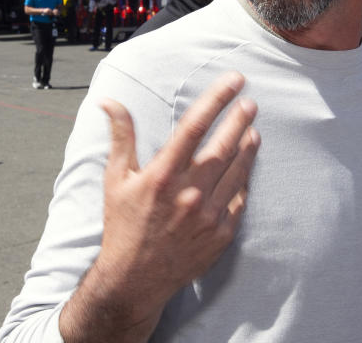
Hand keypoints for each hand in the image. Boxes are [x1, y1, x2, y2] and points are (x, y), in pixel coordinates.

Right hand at [78, 72, 259, 334]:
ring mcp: (208, 215)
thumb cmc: (123, 225)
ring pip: (237, 171)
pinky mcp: (221, 234)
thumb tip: (108, 101)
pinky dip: (244, 179)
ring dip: (248, 147)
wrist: (135, 279)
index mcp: (162, 175)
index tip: (233, 81)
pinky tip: (246, 166)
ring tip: (253, 130)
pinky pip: (240, 199)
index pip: (194, 126)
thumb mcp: (116, 179)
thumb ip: (121, 136)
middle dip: (239, 120)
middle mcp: (188, 193)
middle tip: (250, 102)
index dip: (216, 99)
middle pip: (223, 146)